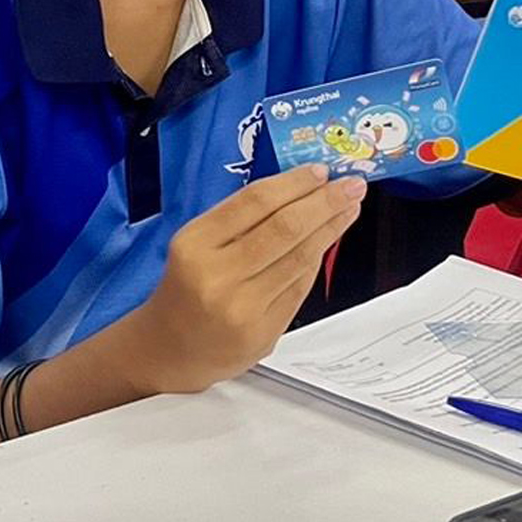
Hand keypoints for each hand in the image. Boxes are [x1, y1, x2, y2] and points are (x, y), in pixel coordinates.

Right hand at [128, 164, 366, 392]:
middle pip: (284, 228)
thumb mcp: (195, 246)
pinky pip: (300, 287)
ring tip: (348, 209)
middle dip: (325, 203)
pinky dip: (316, 260)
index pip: (254, 202)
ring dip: (331, 229)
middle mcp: (218, 276)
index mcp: (195, 244)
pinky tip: (327, 242)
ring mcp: (243, 308)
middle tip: (351, 186)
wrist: (171, 349)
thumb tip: (298, 192)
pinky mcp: (264, 332)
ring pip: (300, 258)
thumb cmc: (185, 289)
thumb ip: (239, 222)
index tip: (321, 171)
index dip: (294, 183)